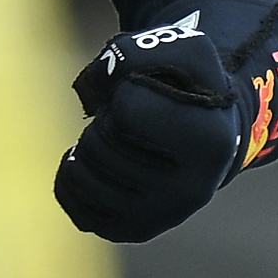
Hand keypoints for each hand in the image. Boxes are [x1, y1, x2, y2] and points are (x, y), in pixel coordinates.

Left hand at [52, 8, 245, 243]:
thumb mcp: (180, 48)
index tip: (150, 92)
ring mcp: (158, 218)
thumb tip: (87, 94)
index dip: (126, 89)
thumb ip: (132, 53)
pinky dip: (70, 170)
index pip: (127, 109)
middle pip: (100, 142)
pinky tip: (96, 161)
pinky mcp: (129, 230)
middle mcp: (188, 191)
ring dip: (88, 142)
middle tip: (131, 117)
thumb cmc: (189, 87)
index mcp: (208, 143)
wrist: (206, 137)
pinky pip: (69, 196)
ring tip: (118, 139)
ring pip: (81, 171)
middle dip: (106, 118)